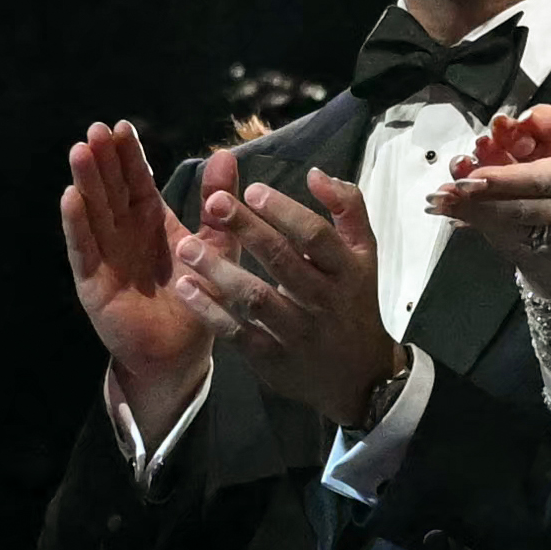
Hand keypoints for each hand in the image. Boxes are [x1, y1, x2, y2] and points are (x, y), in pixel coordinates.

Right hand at [57, 123, 213, 414]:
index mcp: (151, 222)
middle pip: (110, 190)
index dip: (128, 156)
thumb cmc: (198, 300)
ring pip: (93, 213)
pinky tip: (70, 198)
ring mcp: (105, 257)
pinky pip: (84, 250)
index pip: (136, 181)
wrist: (181, 354)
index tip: (121, 127)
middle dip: (102, 160)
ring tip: (79, 152)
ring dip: (85, 183)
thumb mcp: (216, 247)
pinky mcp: (94, 284)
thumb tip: (227, 153)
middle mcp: (123, 234)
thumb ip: (218, 205)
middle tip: (96, 129)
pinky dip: (77, 225)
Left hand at [178, 172, 400, 423]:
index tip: (252, 190)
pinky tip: (186, 287)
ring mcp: (297, 332)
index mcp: (347, 270)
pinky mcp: (272, 358)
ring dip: (219, 271)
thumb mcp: (364, 253)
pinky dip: (210, 311)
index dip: (285, 212)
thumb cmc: (353, 299)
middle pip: (282, 261)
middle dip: (248, 230)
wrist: (359, 376)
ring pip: (256, 299)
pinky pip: (238, 333)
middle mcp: (324, 301)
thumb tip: (315, 173)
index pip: (316, 237)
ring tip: (187, 246)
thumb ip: (347, 208)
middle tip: (214, 203)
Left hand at [424, 93, 550, 292]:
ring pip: (520, 228)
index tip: (467, 177)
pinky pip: (532, 239)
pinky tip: (469, 225)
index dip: (502, 180)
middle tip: (435, 198)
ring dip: (478, 219)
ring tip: (440, 210)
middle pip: (519, 210)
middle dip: (474, 204)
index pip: (540, 179)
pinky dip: (498, 232)